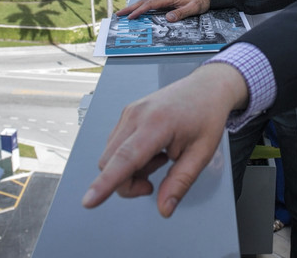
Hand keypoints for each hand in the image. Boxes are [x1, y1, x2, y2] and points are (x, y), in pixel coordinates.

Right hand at [82, 63, 248, 216]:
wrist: (206, 87)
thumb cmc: (206, 115)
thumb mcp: (202, 153)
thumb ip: (180, 183)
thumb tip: (165, 209)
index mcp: (157, 124)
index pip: (125, 158)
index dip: (106, 182)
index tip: (89, 200)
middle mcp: (136, 116)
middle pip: (110, 162)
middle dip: (126, 183)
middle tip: (153, 182)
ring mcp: (129, 113)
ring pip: (110, 156)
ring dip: (129, 170)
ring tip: (160, 160)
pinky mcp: (127, 115)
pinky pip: (116, 146)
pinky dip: (129, 158)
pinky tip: (153, 151)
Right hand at [118, 0, 210, 20]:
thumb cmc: (200, 2)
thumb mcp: (193, 9)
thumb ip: (180, 13)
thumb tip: (168, 18)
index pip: (150, 4)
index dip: (139, 11)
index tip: (130, 17)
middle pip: (144, 2)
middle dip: (130, 8)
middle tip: (119, 14)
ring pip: (146, 3)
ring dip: (134, 8)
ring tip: (124, 14)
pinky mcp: (166, 3)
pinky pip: (151, 5)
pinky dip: (141, 8)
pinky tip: (138, 13)